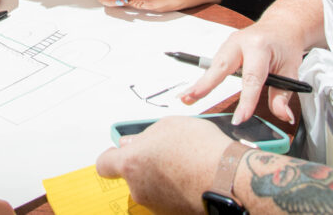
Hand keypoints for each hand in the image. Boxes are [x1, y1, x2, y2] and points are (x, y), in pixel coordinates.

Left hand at [96, 116, 233, 213]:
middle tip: (165, 152)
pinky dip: (176, 189)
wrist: (228, 178)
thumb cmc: (200, 149)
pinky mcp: (173, 213)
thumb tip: (132, 143)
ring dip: (162, 177)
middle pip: (132, 175)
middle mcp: (139, 188)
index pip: (104, 164)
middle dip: (144, 164)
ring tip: (185, 163)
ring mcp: (156, 204)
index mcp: (131, 163)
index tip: (120, 151)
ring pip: (151, 187)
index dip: (112, 156)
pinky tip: (192, 177)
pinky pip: (168, 197)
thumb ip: (144, 136)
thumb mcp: (168, 125)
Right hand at [180, 19, 303, 124]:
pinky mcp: (225, 48)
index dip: (246, 101)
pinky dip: (205, 78)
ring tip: (186, 98)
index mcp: (259, 46)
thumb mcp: (291, 70)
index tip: (240, 119)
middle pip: (221, 66)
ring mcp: (230, 43)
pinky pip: (214, 64)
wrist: (280, 26)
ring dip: (200, 83)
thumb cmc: (285, 46)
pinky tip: (194, 91)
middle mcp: (241, 42)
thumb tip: (283, 116)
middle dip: (205, 84)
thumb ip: (283, 95)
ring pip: (213, 65)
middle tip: (190, 98)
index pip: (252, 78)